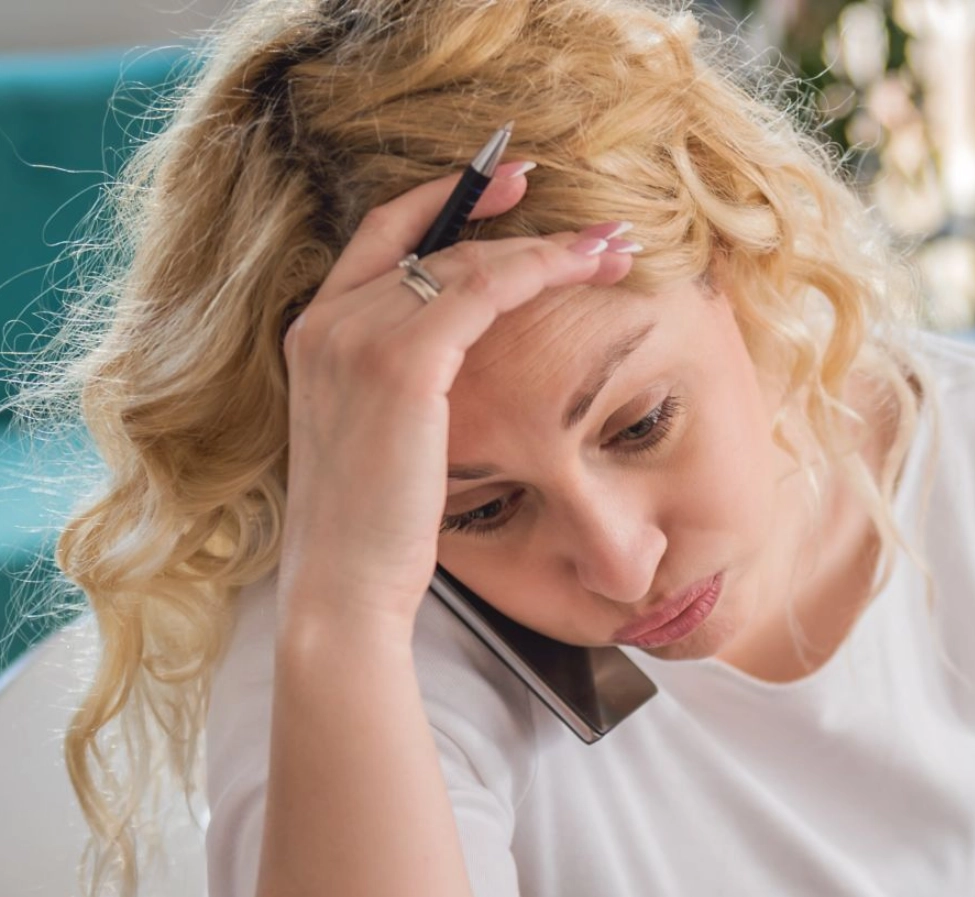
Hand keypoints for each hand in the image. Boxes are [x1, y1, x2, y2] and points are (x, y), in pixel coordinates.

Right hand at [276, 164, 638, 634]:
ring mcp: (356, 337)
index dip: (448, 202)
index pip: (384, 237)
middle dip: (522, 228)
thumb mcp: (381, 443)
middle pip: (438, 245)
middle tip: (595, 227)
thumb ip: (405, 391)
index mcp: (316, 335)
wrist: (343, 588)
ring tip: (613, 246)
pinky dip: (538, 270)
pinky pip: (482, 292)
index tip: (513, 185)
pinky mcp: (399, 365)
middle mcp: (327, 322)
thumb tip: (460, 373)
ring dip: (550, 248)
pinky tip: (586, 269)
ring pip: (468, 261)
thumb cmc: (374, 534)